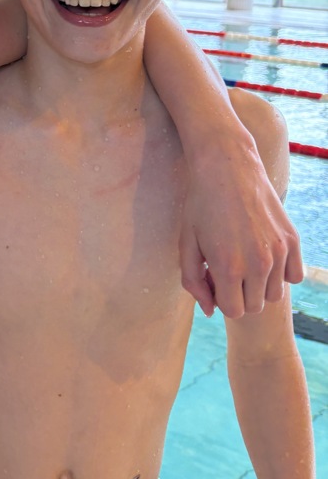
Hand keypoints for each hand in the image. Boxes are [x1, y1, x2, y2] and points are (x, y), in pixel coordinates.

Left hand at [179, 150, 301, 319]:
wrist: (227, 167)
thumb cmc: (200, 205)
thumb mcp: (186, 244)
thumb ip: (193, 283)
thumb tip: (210, 312)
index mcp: (228, 267)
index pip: (232, 311)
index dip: (220, 299)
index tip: (213, 279)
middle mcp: (258, 263)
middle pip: (254, 307)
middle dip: (238, 294)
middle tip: (226, 270)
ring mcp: (279, 251)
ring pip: (274, 294)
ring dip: (258, 285)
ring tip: (243, 260)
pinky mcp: (292, 240)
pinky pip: (294, 276)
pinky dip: (280, 273)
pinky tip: (263, 255)